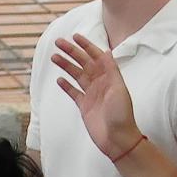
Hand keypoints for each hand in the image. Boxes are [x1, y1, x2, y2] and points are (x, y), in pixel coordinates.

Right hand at [52, 34, 142, 159]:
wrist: (118, 139)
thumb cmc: (122, 114)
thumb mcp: (119, 89)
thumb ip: (111, 70)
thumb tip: (106, 51)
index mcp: (109, 77)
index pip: (96, 56)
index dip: (86, 45)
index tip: (75, 36)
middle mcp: (100, 83)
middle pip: (83, 63)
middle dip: (71, 52)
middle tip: (58, 42)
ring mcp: (91, 94)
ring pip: (76, 75)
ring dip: (66, 66)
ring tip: (54, 57)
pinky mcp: (84, 106)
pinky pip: (73, 93)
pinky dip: (66, 86)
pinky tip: (59, 79)